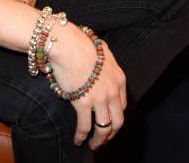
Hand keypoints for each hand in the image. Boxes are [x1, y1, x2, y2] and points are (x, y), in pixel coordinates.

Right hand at [48, 23, 125, 149]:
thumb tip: (101, 59)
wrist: (67, 44)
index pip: (122, 105)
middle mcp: (112, 91)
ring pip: (104, 128)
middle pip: (118, 121)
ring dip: (99, 140)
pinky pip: (84, 126)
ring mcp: (98, 99)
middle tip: (105, 139)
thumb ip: (105, 61)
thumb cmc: (80, 43)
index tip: (110, 122)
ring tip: (94, 145)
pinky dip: (82, 136)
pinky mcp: (82, 103)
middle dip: (112, 134)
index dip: (116, 116)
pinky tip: (78, 140)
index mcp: (118, 79)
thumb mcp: (102, 50)